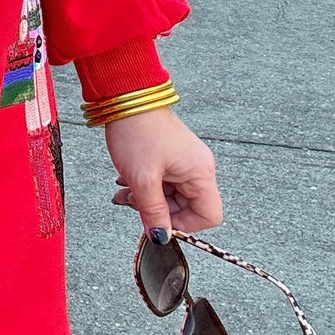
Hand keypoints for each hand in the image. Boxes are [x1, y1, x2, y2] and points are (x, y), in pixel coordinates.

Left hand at [106, 107, 222, 235]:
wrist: (124, 97)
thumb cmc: (138, 132)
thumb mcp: (143, 179)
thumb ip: (152, 212)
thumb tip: (160, 237)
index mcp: (200, 173)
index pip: (209, 215)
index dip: (184, 225)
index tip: (158, 220)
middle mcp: (198, 167)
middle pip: (187, 207)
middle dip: (158, 210)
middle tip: (133, 202)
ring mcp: (184, 160)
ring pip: (170, 194)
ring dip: (146, 198)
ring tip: (124, 192)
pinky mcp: (170, 155)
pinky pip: (162, 180)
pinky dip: (144, 185)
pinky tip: (125, 182)